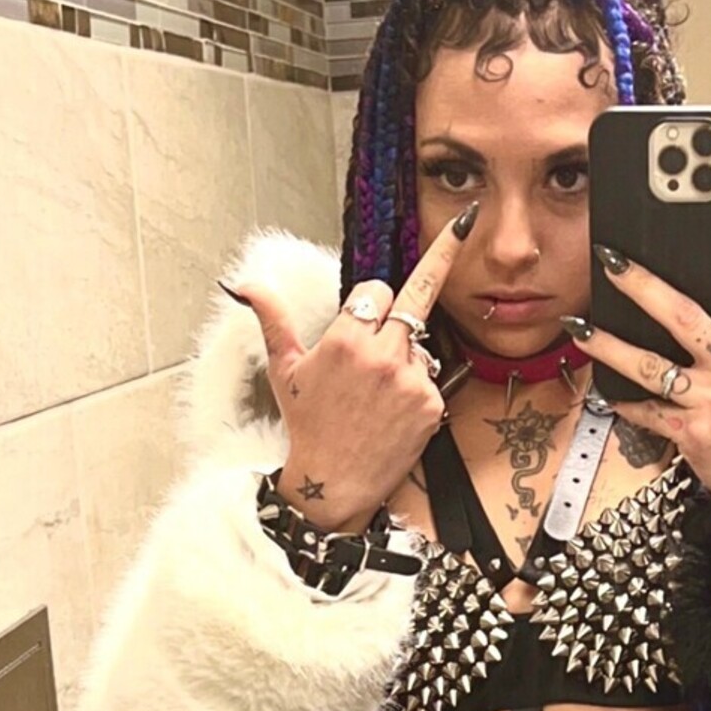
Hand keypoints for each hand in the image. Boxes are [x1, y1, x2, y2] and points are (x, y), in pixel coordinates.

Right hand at [227, 206, 478, 530]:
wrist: (334, 483)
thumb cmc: (308, 425)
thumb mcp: (284, 369)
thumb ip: (272, 320)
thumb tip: (246, 284)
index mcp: (345, 339)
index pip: (377, 289)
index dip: (371, 300)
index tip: (365, 311)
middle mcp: (382, 354)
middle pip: (412, 300)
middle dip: (419, 287)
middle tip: (464, 227)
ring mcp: (411, 379)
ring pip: (421, 342)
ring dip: (407, 353)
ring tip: (379, 390)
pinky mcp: (432, 404)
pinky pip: (433, 377)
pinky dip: (418, 387)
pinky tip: (395, 409)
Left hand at [571, 183, 710, 501]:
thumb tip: (705, 294)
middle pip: (685, 316)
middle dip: (643, 285)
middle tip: (611, 257)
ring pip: (651, 365)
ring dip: (609, 345)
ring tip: (580, 326)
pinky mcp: (692, 433)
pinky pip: (646, 410)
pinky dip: (623, 400)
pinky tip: (602, 389)